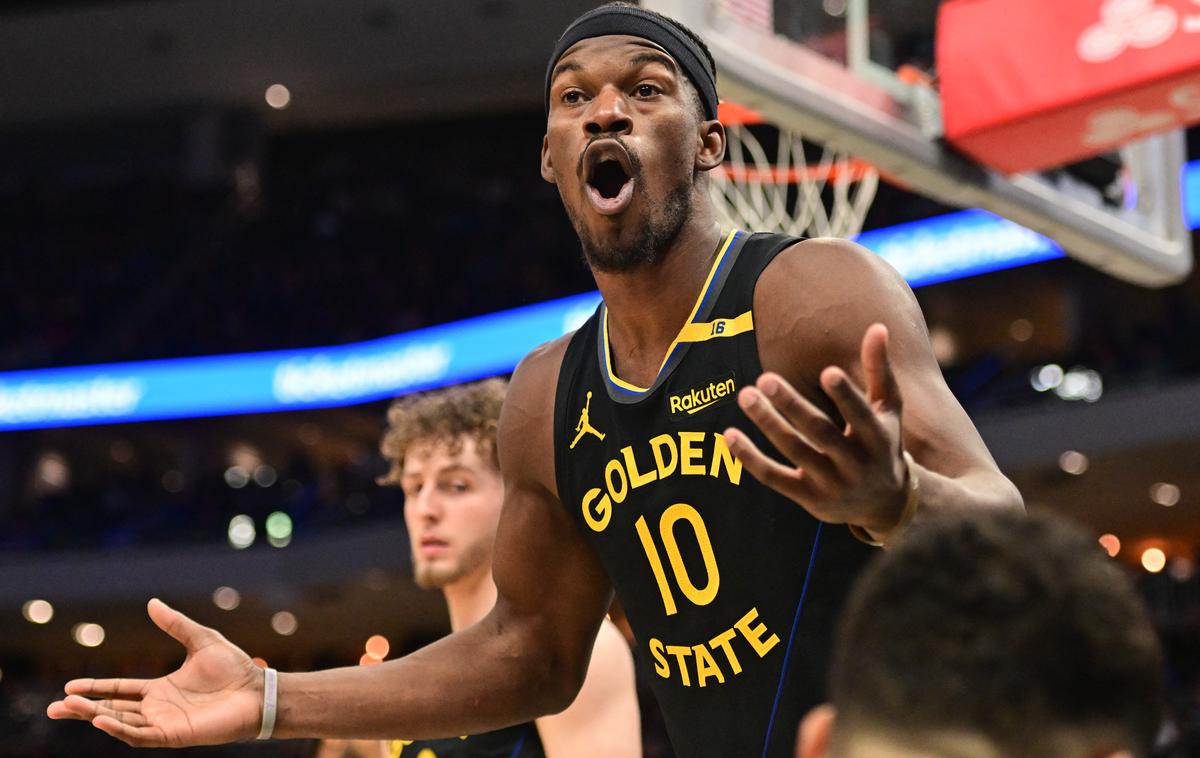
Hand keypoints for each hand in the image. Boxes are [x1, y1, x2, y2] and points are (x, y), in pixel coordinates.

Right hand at [46, 598, 263, 746]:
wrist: (257, 690)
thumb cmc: (234, 668)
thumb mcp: (200, 639)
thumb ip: (175, 624)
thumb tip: (151, 603)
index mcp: (160, 689)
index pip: (119, 690)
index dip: (95, 688)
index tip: (69, 685)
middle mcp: (158, 708)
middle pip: (112, 710)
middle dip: (83, 709)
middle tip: (55, 707)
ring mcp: (164, 723)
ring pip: (120, 723)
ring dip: (94, 716)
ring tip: (69, 707)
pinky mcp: (174, 735)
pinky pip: (140, 735)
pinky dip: (119, 729)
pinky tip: (101, 719)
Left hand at [724, 323, 907, 536]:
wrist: (884, 504)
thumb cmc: (883, 443)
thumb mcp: (888, 410)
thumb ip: (879, 370)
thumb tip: (877, 326)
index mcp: (879, 439)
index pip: (861, 416)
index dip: (846, 396)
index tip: (827, 372)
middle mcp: (856, 465)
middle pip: (820, 433)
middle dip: (793, 406)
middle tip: (765, 379)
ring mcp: (831, 484)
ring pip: (794, 452)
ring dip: (768, 423)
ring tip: (745, 396)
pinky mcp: (808, 499)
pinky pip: (774, 477)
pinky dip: (750, 458)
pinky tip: (730, 435)